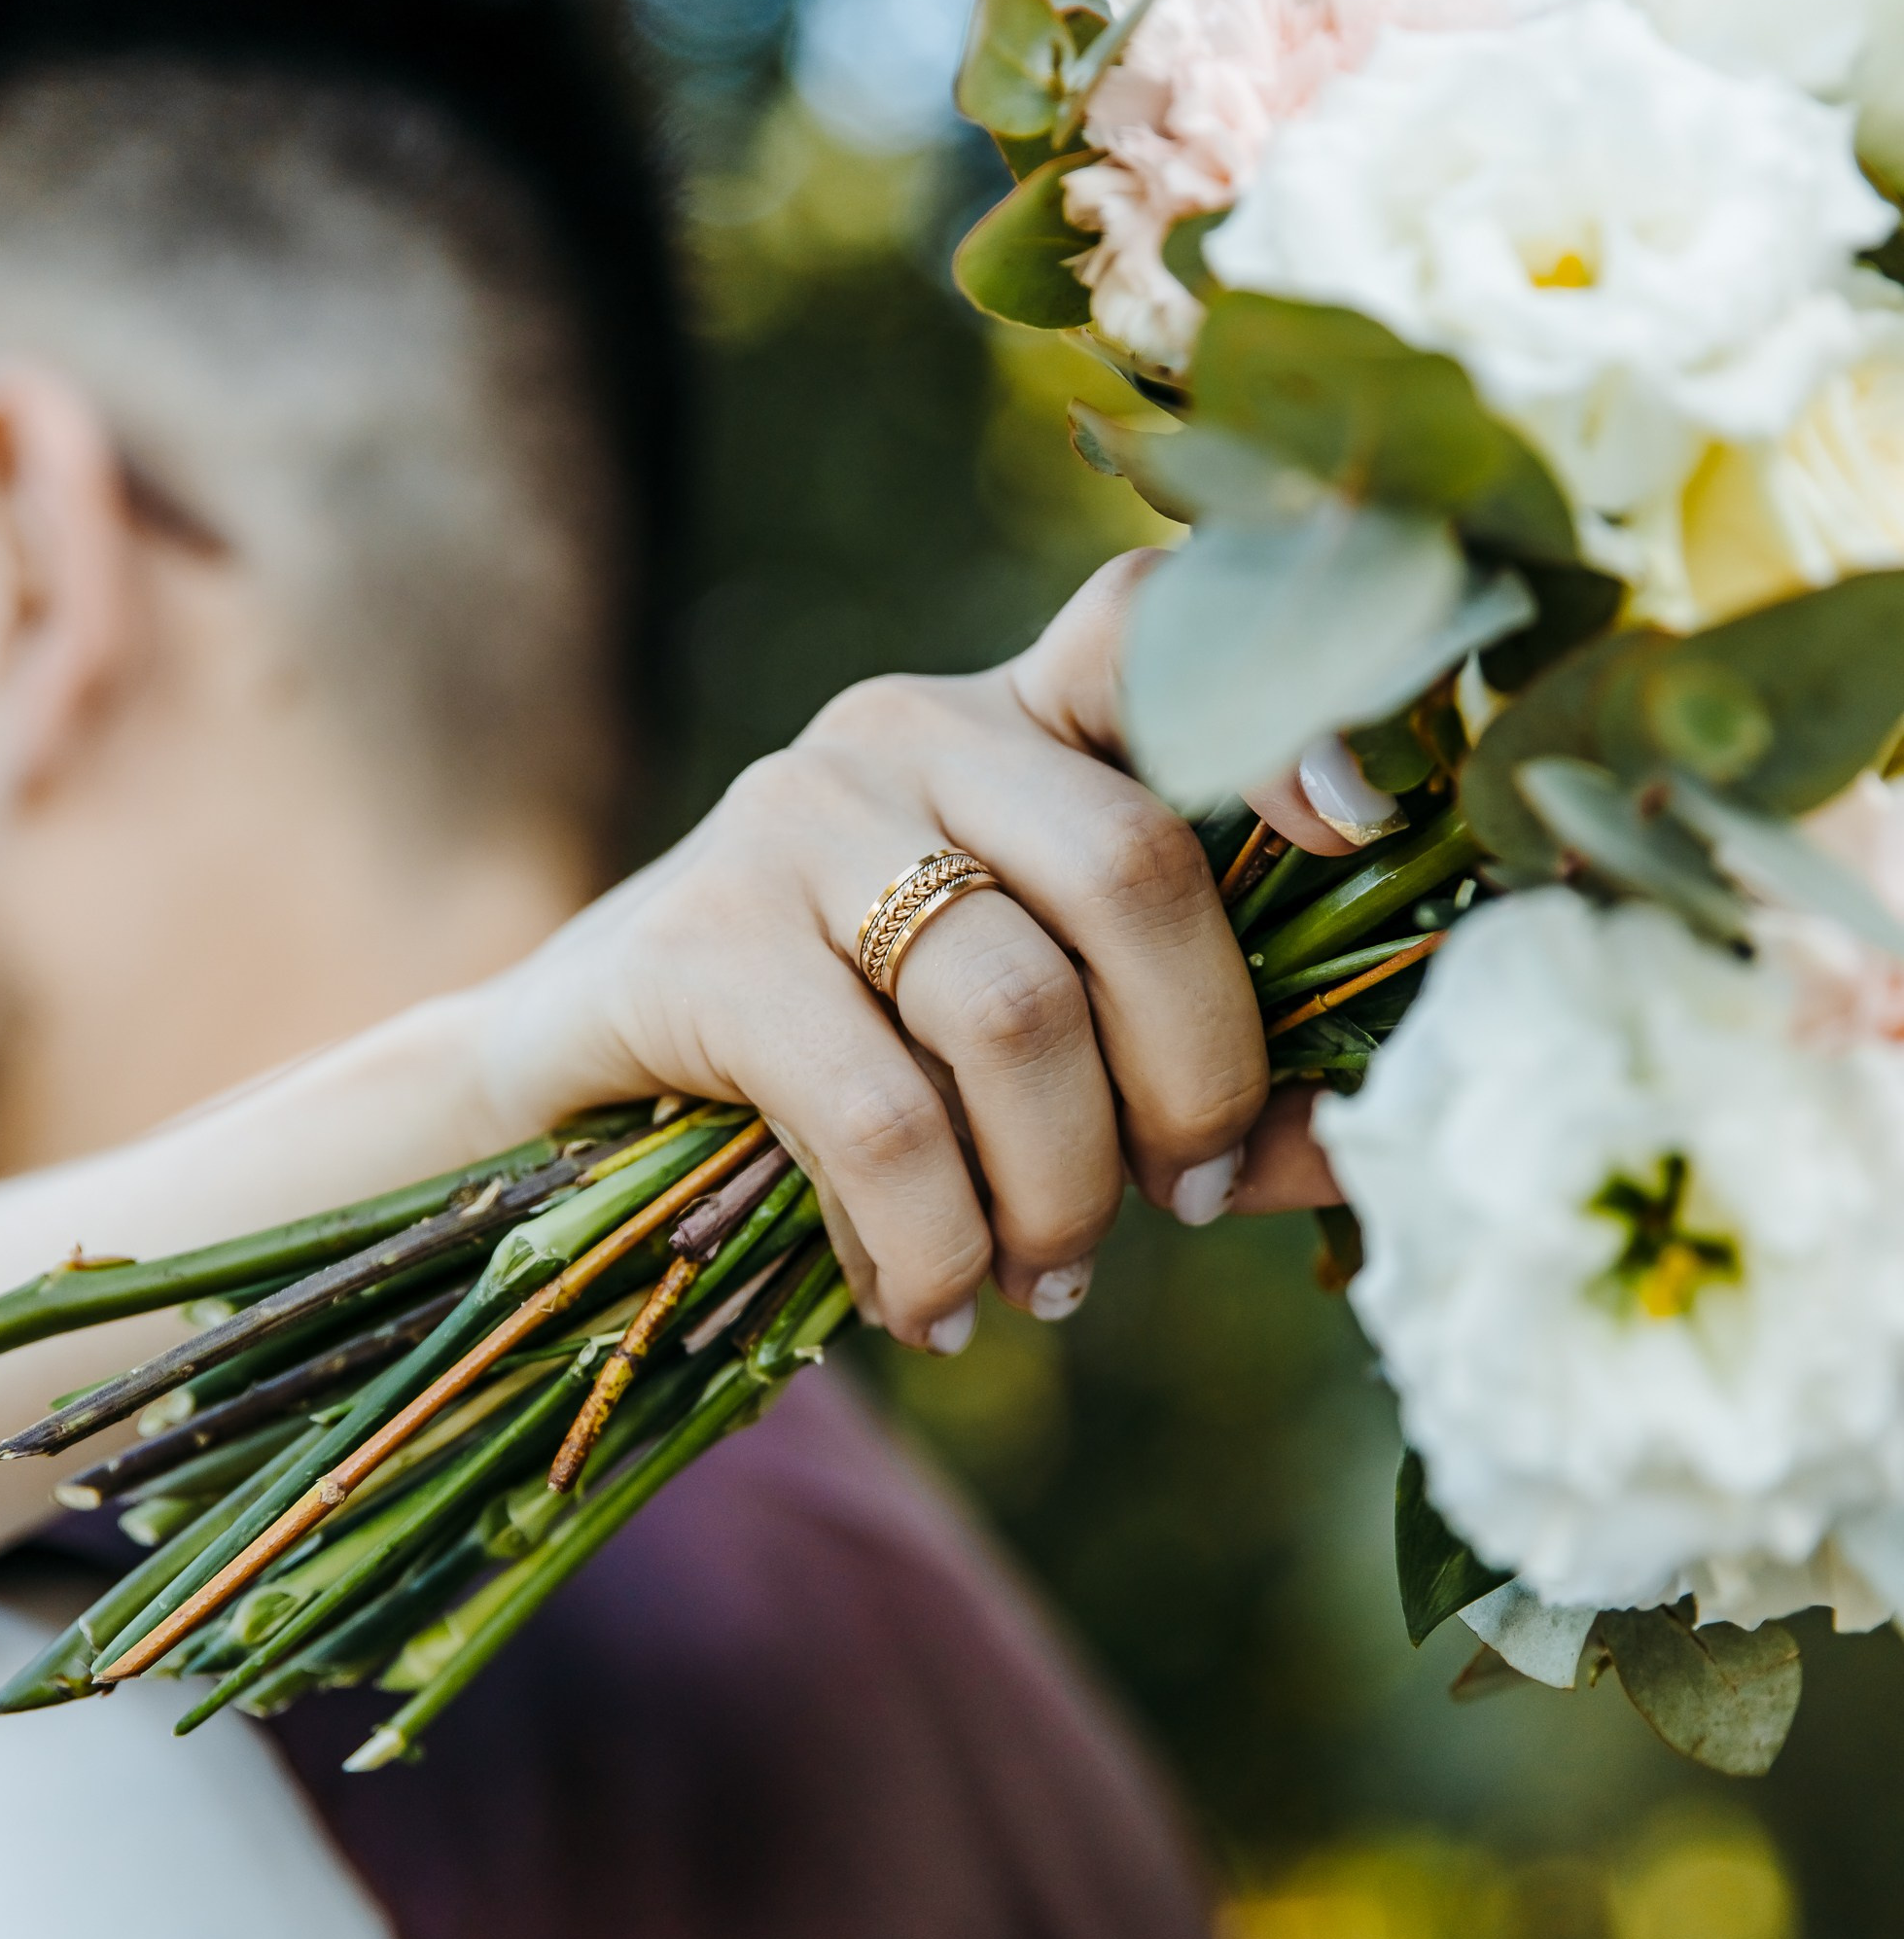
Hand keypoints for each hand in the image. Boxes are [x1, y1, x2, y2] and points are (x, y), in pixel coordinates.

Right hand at [472, 553, 1341, 1349]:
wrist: (575, 1092)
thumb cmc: (851, 1061)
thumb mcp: (1030, 1047)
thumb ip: (1192, 1071)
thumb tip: (1357, 1145)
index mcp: (1020, 727)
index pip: (1156, 632)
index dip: (1287, 699)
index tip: (1363, 826)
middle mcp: (912, 732)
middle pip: (1134, 867)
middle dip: (1197, 1071)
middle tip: (1184, 1196)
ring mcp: (794, 818)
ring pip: (1013, 1010)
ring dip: (1061, 1190)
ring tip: (1050, 1280)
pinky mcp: (698, 941)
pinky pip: (879, 1115)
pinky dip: (934, 1243)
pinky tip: (929, 1306)